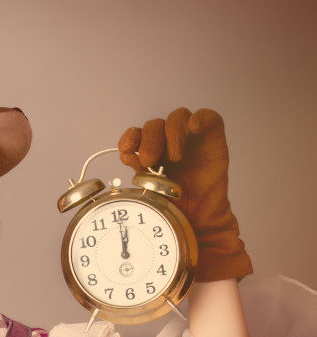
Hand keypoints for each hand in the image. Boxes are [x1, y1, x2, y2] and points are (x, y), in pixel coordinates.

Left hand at [117, 107, 252, 281]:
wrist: (200, 219)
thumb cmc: (174, 206)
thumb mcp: (148, 192)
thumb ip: (137, 175)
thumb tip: (123, 159)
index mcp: (149, 152)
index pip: (137, 134)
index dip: (129, 137)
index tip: (125, 150)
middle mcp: (168, 142)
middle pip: (154, 125)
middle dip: (149, 139)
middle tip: (148, 160)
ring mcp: (190, 138)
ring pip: (177, 117)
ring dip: (172, 133)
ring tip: (174, 157)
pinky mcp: (212, 137)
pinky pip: (207, 117)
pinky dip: (200, 118)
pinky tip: (194, 129)